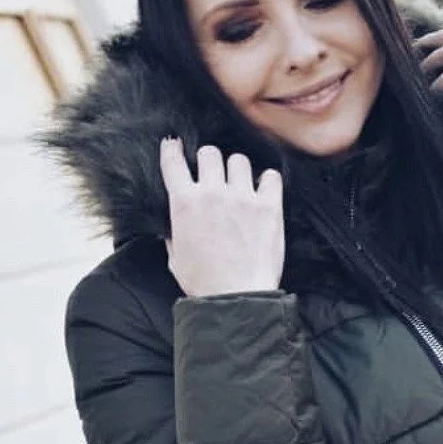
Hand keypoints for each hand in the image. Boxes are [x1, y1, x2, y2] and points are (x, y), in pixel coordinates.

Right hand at [160, 138, 284, 297]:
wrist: (236, 298)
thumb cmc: (204, 283)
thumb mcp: (176, 258)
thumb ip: (174, 234)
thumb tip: (174, 227)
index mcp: (184, 203)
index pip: (173, 162)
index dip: (172, 149)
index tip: (174, 145)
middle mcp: (212, 193)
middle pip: (209, 153)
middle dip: (210, 162)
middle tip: (215, 177)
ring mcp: (242, 198)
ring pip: (238, 160)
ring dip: (237, 170)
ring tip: (240, 186)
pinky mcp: (269, 207)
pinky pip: (271, 176)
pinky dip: (267, 181)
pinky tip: (264, 192)